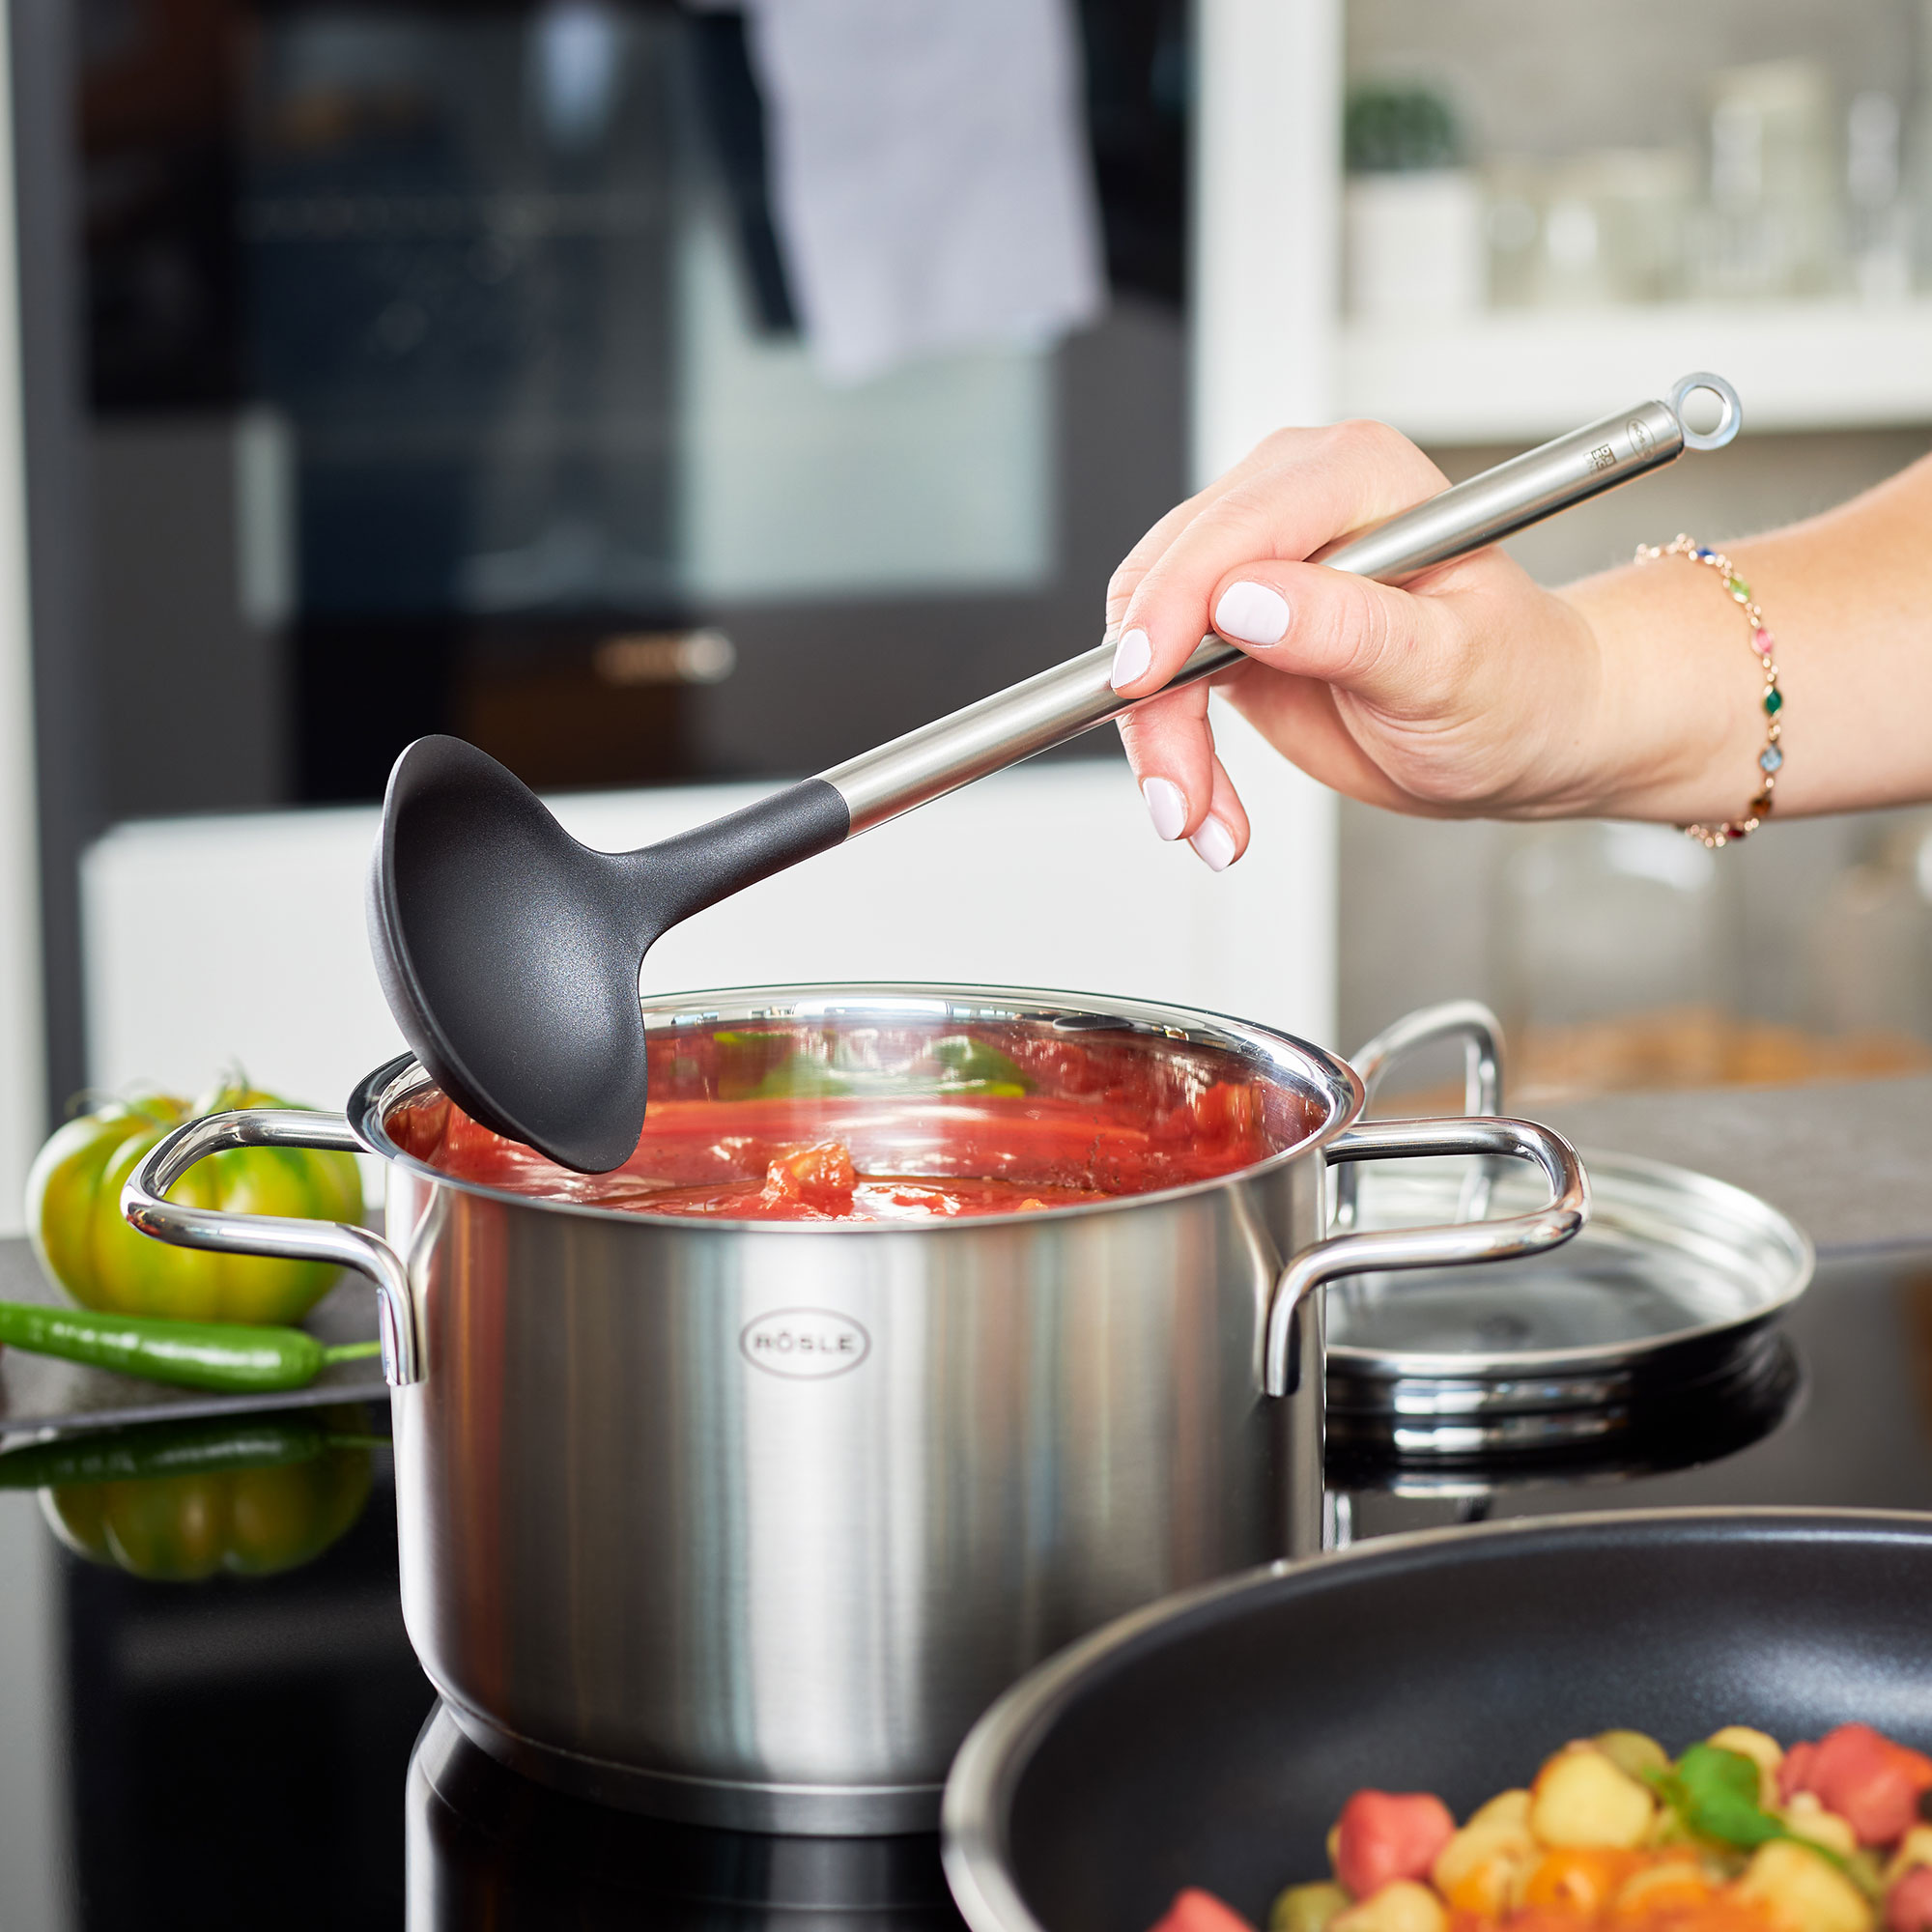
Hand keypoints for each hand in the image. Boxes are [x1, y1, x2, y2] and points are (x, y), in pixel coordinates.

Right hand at [1105, 419, 1620, 866]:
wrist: (1522, 732)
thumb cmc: (1515, 685)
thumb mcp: (1449, 664)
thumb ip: (1349, 627)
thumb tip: (1246, 600)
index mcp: (1356, 478)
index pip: (1234, 526)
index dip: (1175, 603)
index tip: (1145, 682)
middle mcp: (1294, 504)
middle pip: (1166, 583)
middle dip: (1155, 699)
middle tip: (1180, 793)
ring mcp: (1254, 564)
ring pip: (1146, 640)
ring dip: (1158, 741)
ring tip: (1200, 819)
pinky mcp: (1227, 625)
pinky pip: (1159, 685)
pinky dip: (1169, 752)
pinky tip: (1210, 807)